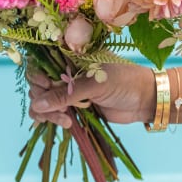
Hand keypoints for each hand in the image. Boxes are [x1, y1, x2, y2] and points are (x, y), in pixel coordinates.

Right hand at [27, 63, 155, 127]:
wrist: (144, 100)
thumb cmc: (124, 82)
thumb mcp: (95, 84)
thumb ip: (66, 94)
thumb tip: (37, 104)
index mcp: (70, 58)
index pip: (40, 63)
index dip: (37, 75)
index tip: (46, 86)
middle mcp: (65, 72)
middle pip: (37, 84)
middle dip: (42, 98)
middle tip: (61, 108)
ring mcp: (68, 91)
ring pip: (42, 101)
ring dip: (47, 113)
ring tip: (66, 121)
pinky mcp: (73, 108)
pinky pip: (52, 113)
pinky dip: (52, 119)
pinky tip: (64, 123)